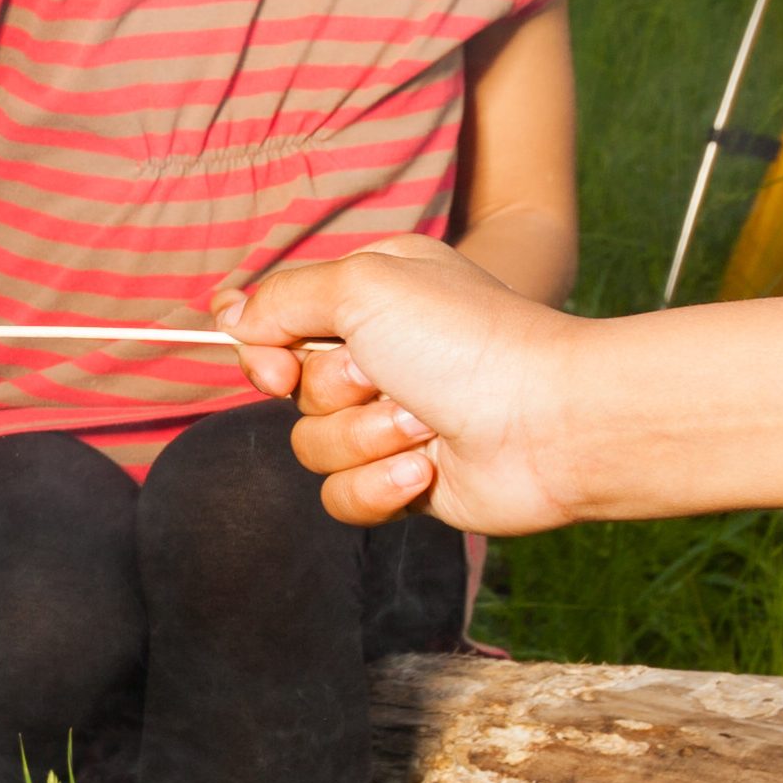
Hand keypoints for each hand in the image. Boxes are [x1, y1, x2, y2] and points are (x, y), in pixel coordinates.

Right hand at [231, 236, 588, 534]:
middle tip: (386, 379)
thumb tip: (230, 318)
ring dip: (364, 439)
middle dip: (332, 392)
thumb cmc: (468, 340)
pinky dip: (380, 485)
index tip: (273, 359)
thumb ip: (280, 299)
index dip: (260, 347)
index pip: (274, 322)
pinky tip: (428, 469)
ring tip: (424, 425)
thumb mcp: (360, 285)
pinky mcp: (404, 482)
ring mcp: (391, 422)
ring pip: (311, 447)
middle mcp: (380, 356)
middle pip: (289, 390)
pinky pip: (341, 497)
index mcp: (370, 297)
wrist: (552, 422)